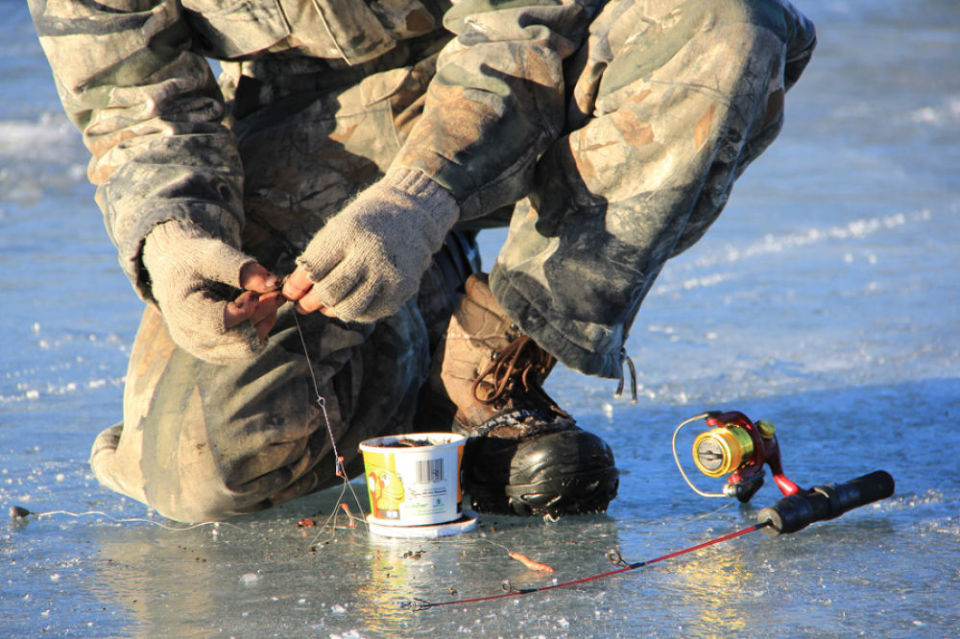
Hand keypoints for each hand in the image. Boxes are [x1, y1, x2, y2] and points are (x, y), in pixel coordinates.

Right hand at [142, 221, 284, 363]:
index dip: (247, 309)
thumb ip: (243, 269)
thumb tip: (274, 283)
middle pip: (240, 339)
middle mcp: (190, 337)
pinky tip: (259, 308)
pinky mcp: (218, 353)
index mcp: (182, 311)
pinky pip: (249, 349)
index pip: (221, 324)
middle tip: (274, 292)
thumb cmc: (194, 260)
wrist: (180, 273)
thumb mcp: (215, 254)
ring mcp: (204, 350)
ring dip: (265, 321)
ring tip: (266, 297)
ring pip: (249, 348)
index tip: (256, 291)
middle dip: (262, 313)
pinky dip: (261, 328)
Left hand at [283, 170, 458, 321]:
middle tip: (306, 305)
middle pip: (329, 293)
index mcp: (349, 234)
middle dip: (311, 302)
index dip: (296, 286)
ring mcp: (388, 275)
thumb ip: (315, 260)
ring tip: (328, 304)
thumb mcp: (336, 231)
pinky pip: (369, 314)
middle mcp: (371, 255)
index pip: (313, 270)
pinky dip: (356, 310)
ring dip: (333, 310)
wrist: (410, 217)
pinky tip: (353, 298)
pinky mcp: (401, 290)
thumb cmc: (363, 226)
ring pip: (349, 310)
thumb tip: (293, 294)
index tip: (290, 292)